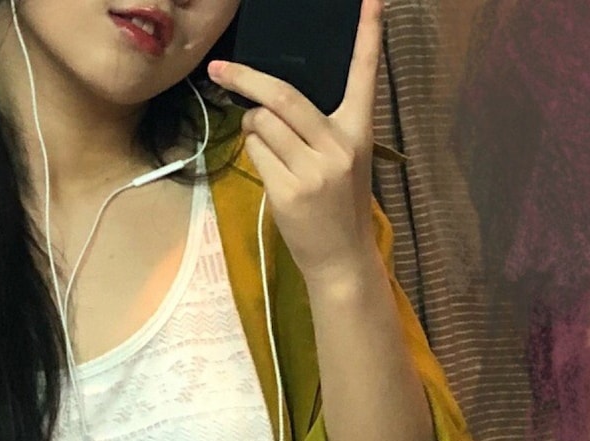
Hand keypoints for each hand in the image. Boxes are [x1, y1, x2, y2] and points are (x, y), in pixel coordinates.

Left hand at [208, 0, 384, 287]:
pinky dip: (253, 151)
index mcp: (358, 131)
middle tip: (220, 70)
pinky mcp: (288, 191)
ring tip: (266, 143)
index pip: (364, 75)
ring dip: (252, 126)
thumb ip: (318, 127)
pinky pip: (256, 153)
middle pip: (283, 96)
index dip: (369, 35)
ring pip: (262, 124)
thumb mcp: (342, 160)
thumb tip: (268, 101)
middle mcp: (337, 146)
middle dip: (246, 79)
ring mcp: (312, 170)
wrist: (341, 257)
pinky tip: (270, 167)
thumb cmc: (338, 204)